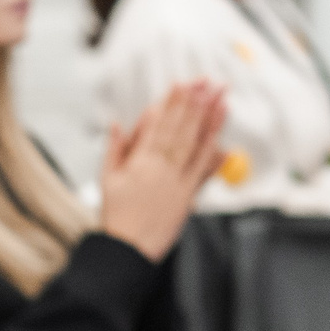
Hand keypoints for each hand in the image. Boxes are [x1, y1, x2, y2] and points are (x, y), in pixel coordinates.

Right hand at [98, 80, 228, 261]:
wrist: (127, 248)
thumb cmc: (116, 215)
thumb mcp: (107, 179)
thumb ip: (114, 148)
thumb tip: (117, 123)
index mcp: (140, 161)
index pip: (159, 124)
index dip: (172, 103)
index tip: (183, 84)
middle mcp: (161, 167)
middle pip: (181, 129)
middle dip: (195, 103)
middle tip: (208, 82)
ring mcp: (177, 181)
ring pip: (195, 144)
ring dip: (209, 120)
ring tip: (220, 99)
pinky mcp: (188, 195)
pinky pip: (203, 170)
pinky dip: (214, 152)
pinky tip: (223, 137)